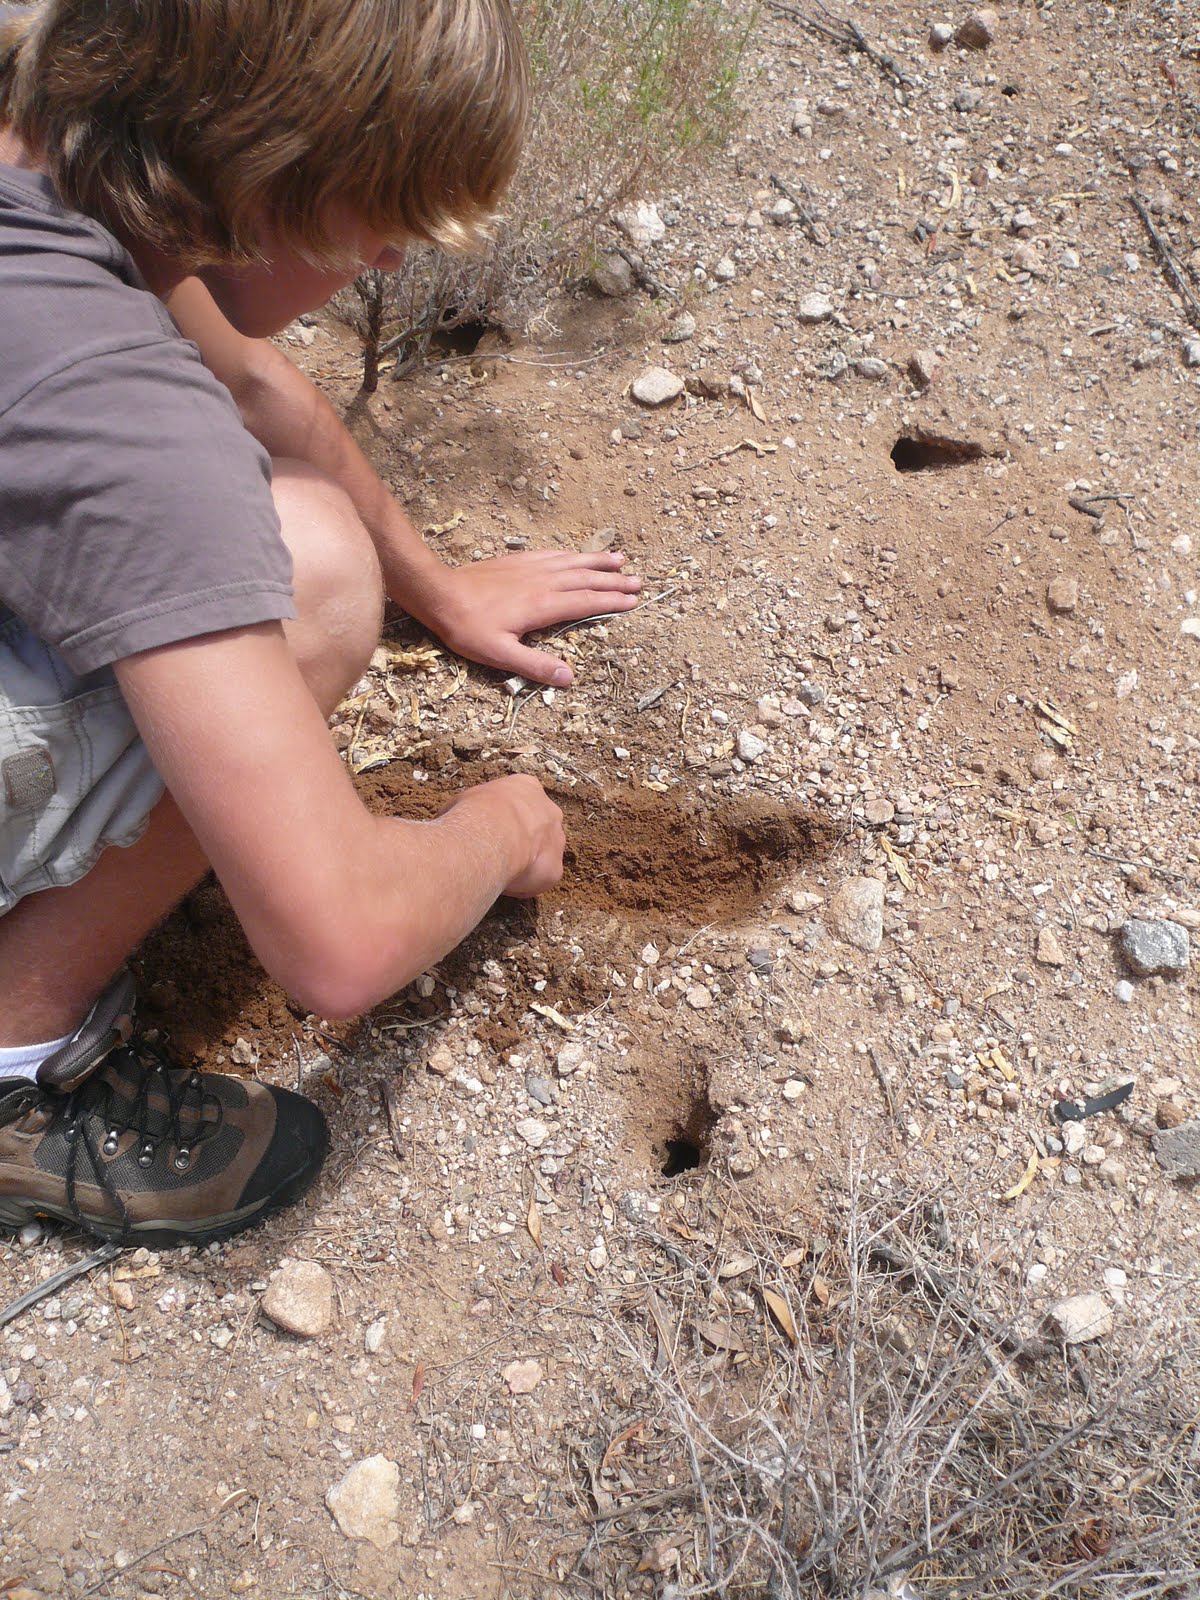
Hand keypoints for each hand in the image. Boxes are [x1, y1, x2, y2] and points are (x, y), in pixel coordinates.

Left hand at [411, 549, 640, 684]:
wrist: (440, 593)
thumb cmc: (467, 628)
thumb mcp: (499, 654)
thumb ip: (535, 666)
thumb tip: (568, 678)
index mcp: (543, 606)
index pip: (586, 603)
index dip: (611, 602)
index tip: (633, 601)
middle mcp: (543, 582)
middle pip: (586, 580)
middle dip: (613, 581)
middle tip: (638, 581)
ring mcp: (530, 568)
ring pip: (572, 562)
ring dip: (597, 562)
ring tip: (619, 559)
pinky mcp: (517, 561)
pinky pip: (552, 554)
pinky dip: (571, 554)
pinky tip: (576, 555)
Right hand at [440, 774, 564, 897]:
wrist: (490, 835)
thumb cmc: (472, 813)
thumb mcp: (460, 802)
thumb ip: (467, 813)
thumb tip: (450, 826)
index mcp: (527, 788)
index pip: (519, 804)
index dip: (502, 819)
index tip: (487, 832)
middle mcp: (549, 811)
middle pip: (537, 828)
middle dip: (519, 841)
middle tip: (494, 854)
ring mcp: (556, 841)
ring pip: (541, 856)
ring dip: (523, 864)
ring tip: (497, 871)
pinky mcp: (555, 869)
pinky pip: (539, 881)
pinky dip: (522, 886)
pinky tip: (503, 885)